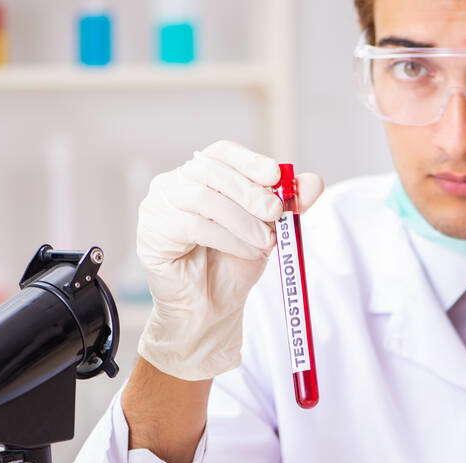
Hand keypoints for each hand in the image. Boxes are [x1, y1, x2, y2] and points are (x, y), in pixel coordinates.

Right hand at [137, 140, 323, 379]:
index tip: (275, 175)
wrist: (211, 307)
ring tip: (264, 242)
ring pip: (202, 198)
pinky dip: (227, 238)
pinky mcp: (151, 232)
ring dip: (242, 220)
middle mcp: (175, 184)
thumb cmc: (234, 263)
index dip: (249, 160)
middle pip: (211, 171)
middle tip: (276, 214)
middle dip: (249, 192)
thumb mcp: (269, 229)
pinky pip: (191, 225)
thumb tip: (314, 182)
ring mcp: (158, 205)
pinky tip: (246, 251)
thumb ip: (289, 205)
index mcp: (202, 176)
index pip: (222, 152)